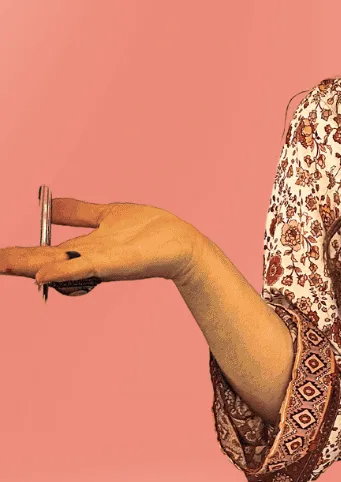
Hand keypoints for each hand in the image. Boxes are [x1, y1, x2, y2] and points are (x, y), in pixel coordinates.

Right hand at [0, 199, 200, 289]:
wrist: (182, 243)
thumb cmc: (150, 232)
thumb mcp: (106, 214)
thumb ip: (78, 212)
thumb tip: (48, 206)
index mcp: (82, 248)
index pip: (41, 252)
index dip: (17, 254)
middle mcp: (86, 258)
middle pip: (42, 260)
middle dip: (14, 262)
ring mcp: (101, 262)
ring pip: (58, 264)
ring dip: (28, 267)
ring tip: (1, 265)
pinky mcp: (117, 262)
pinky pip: (86, 266)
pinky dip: (64, 270)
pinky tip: (42, 275)